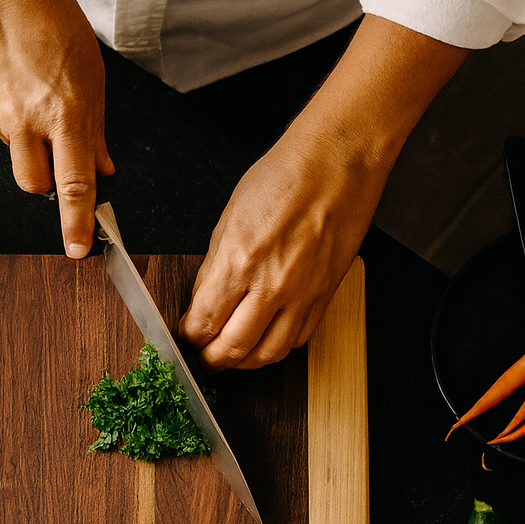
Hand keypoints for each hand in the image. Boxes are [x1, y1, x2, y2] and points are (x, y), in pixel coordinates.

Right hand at [0, 0, 113, 255]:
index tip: (78, 248)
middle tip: (54, 151)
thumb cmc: (46, 13)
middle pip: (36, 185)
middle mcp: (27, 120)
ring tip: (30, 99)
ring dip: (26, 145)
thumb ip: (95, 126)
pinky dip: (7, 115)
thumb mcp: (90, 69)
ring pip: (15, 156)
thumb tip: (103, 165)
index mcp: (65, 111)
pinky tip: (10, 82)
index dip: (77, 221)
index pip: (74, 183)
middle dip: (47, 181)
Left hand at [179, 14, 467, 369]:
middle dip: (212, 359)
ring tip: (233, 354)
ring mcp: (301, 294)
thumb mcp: (229, 217)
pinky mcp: (324, 296)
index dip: (190, 336)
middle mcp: (271, 285)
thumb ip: (214, 266)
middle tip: (204, 356)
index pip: (204, 322)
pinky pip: (297, 339)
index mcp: (239, 260)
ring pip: (267, 354)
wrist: (337, 162)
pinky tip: (266, 338)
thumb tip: (203, 303)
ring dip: (244, 361)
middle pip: (232, 349)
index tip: (187, 335)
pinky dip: (276, 347)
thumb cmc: (284, 177)